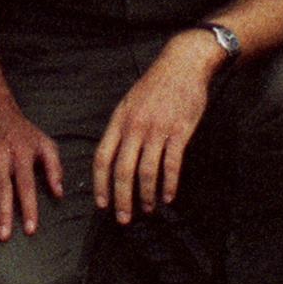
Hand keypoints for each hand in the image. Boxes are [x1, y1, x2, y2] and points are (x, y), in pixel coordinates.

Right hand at [0, 72, 62, 239]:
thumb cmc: (23, 131)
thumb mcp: (44, 143)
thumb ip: (54, 167)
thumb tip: (59, 193)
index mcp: (21, 154)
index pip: (26, 185)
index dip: (29, 208)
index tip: (31, 229)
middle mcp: (1, 158)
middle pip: (2, 190)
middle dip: (3, 214)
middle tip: (4, 236)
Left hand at [94, 31, 219, 223]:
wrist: (182, 65)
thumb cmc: (155, 86)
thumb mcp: (129, 103)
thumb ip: (121, 129)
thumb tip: (113, 158)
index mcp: (119, 121)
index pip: (102, 158)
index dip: (100, 184)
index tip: (102, 204)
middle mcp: (135, 127)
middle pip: (122, 170)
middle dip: (121, 199)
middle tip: (123, 218)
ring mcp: (157, 129)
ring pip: (147, 171)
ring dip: (146, 195)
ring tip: (147, 209)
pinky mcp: (179, 131)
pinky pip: (172, 164)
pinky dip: (169, 184)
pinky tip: (168, 197)